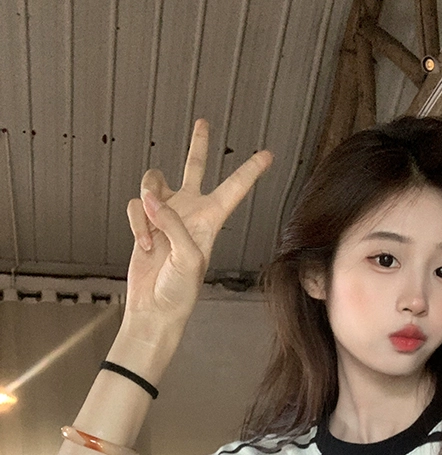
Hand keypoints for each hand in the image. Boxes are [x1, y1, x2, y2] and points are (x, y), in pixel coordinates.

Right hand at [124, 119, 271, 331]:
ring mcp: (166, 215)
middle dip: (198, 144)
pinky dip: (136, 224)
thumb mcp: (188, 258)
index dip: (251, 171)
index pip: (234, 189)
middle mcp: (190, 212)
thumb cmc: (180, 291)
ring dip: (148, 203)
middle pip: (195, 168)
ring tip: (152, 232)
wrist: (155, 308)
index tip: (268, 155)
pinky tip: (144, 245)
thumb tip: (151, 198)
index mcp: (211, 220)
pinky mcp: (145, 222)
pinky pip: (136, 206)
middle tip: (203, 122)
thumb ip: (173, 223)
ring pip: (154, 182)